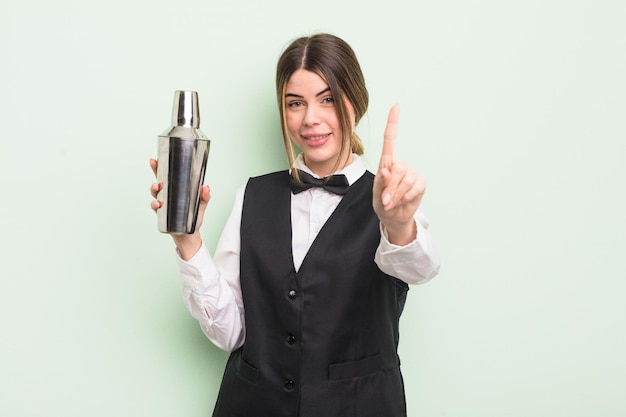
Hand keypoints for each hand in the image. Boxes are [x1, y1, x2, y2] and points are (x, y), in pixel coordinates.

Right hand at [149, 158, 210, 259]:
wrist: (189, 234)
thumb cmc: (194, 217)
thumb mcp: (201, 205)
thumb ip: (205, 197)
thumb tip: (205, 187)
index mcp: (177, 189)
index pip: (168, 175)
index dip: (162, 167)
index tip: (156, 158)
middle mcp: (168, 194)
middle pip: (159, 180)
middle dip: (155, 171)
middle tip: (154, 164)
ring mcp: (164, 203)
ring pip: (155, 193)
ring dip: (154, 188)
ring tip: (156, 186)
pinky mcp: (162, 213)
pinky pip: (155, 207)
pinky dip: (155, 205)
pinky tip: (158, 204)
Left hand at [372, 104, 425, 244]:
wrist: (394, 218)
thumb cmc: (383, 203)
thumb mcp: (377, 194)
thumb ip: (381, 183)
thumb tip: (386, 171)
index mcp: (387, 163)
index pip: (390, 140)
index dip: (393, 123)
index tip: (396, 106)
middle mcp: (400, 165)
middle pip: (397, 168)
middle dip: (390, 186)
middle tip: (385, 199)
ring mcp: (411, 173)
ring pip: (405, 179)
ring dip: (396, 194)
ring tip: (391, 202)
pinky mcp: (420, 183)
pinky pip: (414, 188)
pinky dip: (405, 197)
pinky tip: (402, 201)